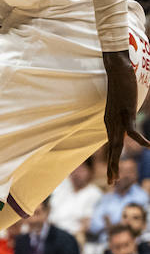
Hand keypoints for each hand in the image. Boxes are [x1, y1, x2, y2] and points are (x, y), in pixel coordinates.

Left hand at [101, 50, 149, 183]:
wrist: (117, 71)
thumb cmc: (121, 86)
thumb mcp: (122, 105)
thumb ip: (124, 115)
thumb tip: (127, 121)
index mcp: (111, 124)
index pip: (111, 146)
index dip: (111, 160)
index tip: (111, 175)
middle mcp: (111, 124)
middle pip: (111, 149)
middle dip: (111, 166)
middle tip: (111, 183)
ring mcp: (117, 120)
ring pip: (116, 145)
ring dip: (115, 161)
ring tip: (117, 176)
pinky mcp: (125, 113)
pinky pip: (133, 131)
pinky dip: (141, 140)